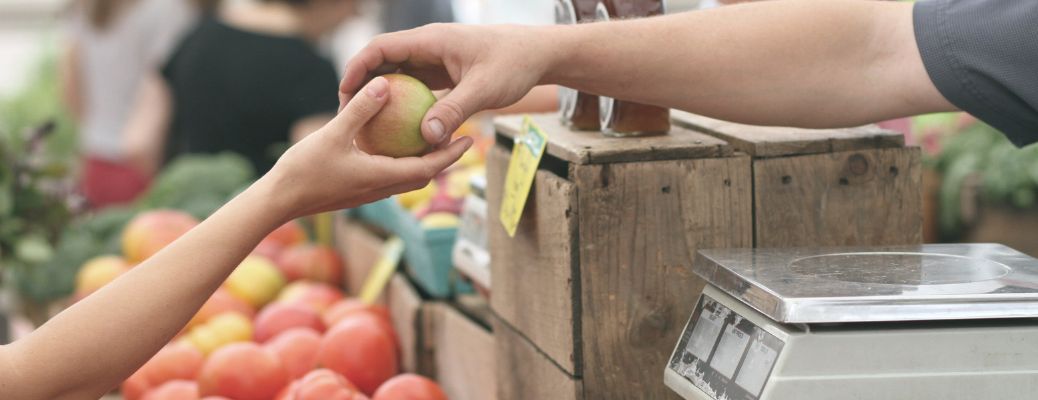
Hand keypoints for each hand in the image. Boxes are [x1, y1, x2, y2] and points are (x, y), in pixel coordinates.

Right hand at [264, 76, 472, 220]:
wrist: (279, 201)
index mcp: (381, 177)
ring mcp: (368, 192)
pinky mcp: (356, 191)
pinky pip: (387, 176)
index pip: (428, 168)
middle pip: (422, 176)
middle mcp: (380, 189)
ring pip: (405, 178)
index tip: (469, 139)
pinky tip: (392, 144)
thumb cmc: (304, 170)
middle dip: (443, 158)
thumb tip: (385, 84)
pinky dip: (400, 162)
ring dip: (422, 162)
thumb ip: (360, 110)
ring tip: (431, 139)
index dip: (451, 154)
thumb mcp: (333, 134)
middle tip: (458, 137)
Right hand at [339, 23, 556, 145]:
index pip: (381, 48)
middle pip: (383, 61)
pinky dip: (403, 104)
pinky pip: (415, 87)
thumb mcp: (484, 89)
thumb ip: (454, 111)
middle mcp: (428, 47)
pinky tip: (398, 130)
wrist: (538, 54)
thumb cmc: (513, 64)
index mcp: (431, 40)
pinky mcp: (443, 73)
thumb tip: (426, 137)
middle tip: (347, 115)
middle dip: (362, 85)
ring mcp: (435, 60)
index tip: (344, 93)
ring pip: (398, 75)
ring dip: (381, 97)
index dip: (357, 68)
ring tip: (365, 125)